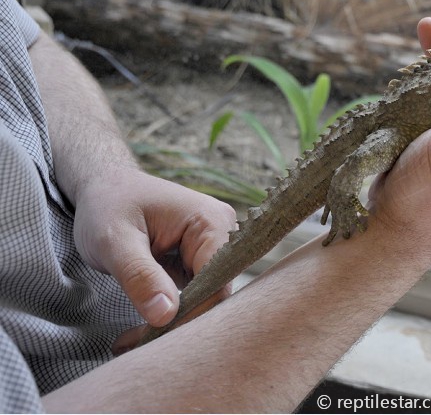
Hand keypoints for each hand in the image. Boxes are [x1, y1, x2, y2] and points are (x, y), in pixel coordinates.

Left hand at [73, 168, 235, 329]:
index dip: (189, 315)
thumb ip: (139, 275)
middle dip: (177, 323)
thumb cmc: (108, 204)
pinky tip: (141, 326)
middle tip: (132, 344)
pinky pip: (195, 293)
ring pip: (205, 298)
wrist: (104, 186)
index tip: (150, 338)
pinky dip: (169, 311)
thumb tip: (166, 315)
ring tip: (132, 338)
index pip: (217, 284)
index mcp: (212, 222)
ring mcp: (215, 246)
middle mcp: (224, 233)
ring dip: (171, 320)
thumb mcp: (114, 240)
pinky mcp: (202, 258)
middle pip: (215, 294)